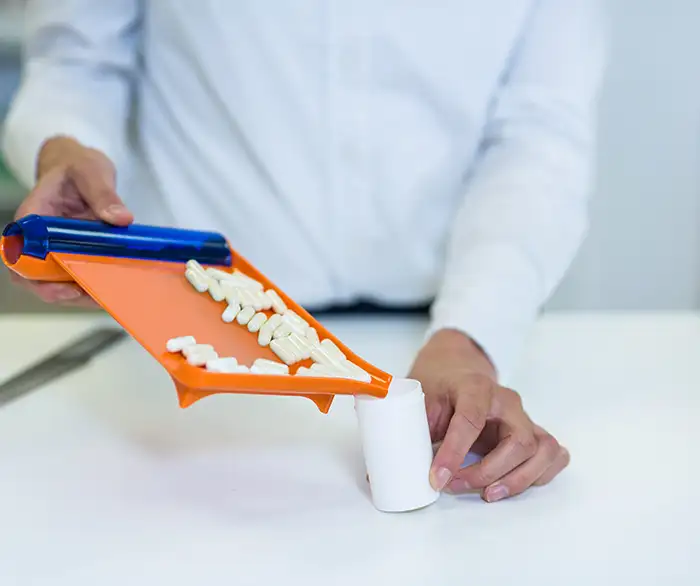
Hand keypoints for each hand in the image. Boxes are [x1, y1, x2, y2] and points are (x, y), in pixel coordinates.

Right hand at [9, 136, 132, 305]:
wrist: (82, 169)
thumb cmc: (78, 168)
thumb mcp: (91, 172)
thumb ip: (104, 194)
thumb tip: (122, 219)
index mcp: (32, 218)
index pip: (20, 253)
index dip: (35, 275)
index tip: (63, 285)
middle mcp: (37, 239)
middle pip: (34, 277)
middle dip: (60, 292)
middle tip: (93, 297)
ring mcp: (53, 250)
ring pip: (56, 283)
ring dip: (80, 295)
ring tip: (109, 297)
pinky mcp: (71, 256)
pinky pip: (76, 278)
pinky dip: (92, 288)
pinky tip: (114, 291)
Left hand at [409, 329, 569, 502]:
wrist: (457, 366)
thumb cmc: (439, 382)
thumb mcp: (421, 398)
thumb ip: (413, 430)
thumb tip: (389, 471)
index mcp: (476, 387)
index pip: (471, 420)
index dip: (455, 452)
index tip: (437, 478)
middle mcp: (507, 402)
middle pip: (518, 442)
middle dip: (487, 472)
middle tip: (455, 485)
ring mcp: (523, 417)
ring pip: (543, 451)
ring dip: (518, 479)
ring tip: (487, 494)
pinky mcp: (531, 432)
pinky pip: (551, 455)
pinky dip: (539, 474)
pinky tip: (512, 483)